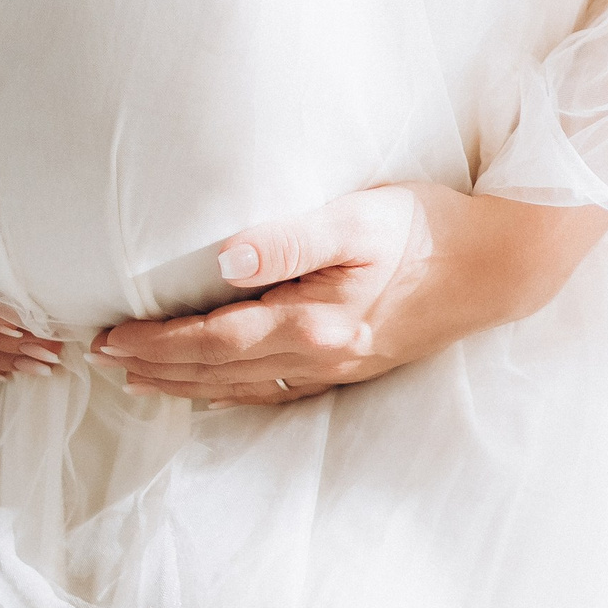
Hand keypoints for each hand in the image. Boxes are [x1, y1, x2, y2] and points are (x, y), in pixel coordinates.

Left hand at [91, 183, 607, 404]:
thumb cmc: (429, 229)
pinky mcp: (357, 363)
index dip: (157, 343)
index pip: (214, 339)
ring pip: (246, 387)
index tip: (109, 339)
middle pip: (220, 372)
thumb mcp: (361, 216)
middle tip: (105, 364)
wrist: (502, 265)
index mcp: (314, 322)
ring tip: (144, 381)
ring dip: (190, 386)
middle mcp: (321, 355)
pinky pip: (279, 390)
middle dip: (159, 369)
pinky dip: (236, 392)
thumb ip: (290, 236)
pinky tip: (222, 388)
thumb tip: (225, 255)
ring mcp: (340, 366)